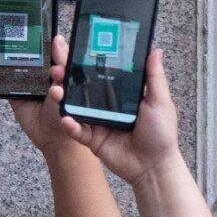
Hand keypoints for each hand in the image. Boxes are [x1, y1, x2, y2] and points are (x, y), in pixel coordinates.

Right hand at [0, 35, 77, 157]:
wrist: (55, 137)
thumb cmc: (67, 110)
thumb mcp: (67, 83)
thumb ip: (63, 62)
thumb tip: (58, 39)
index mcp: (50, 62)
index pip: (36, 42)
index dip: (24, 34)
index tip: (13, 28)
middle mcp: (34, 68)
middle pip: (13, 50)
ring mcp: (21, 80)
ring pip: (0, 65)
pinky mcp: (11, 94)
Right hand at [59, 48, 180, 185]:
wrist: (153, 167)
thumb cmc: (161, 134)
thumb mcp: (160, 102)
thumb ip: (154, 78)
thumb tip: (154, 51)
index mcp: (122, 93)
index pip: (103, 73)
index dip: (89, 63)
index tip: (76, 49)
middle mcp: (107, 104)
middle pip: (84, 88)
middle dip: (69, 78)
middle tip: (58, 69)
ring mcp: (98, 121)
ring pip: (76, 107)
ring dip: (63, 98)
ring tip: (56, 90)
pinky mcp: (92, 138)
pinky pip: (77, 130)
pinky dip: (70, 124)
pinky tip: (65, 118)